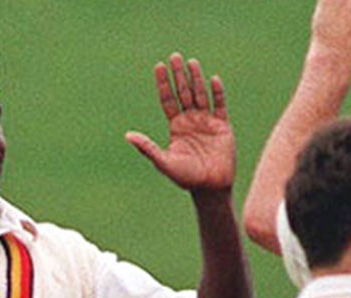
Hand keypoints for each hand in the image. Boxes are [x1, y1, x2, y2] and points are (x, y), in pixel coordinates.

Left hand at [125, 53, 234, 193]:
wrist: (210, 187)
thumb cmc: (185, 177)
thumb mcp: (164, 161)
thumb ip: (147, 147)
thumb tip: (128, 135)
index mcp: (176, 126)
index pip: (168, 99)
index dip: (163, 83)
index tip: (159, 66)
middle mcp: (190, 120)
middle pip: (183, 92)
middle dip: (179, 75)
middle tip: (174, 56)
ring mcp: (207, 121)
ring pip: (200, 94)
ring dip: (196, 78)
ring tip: (191, 62)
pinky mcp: (222, 126)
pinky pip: (219, 105)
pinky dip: (217, 93)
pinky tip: (213, 79)